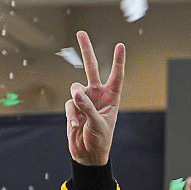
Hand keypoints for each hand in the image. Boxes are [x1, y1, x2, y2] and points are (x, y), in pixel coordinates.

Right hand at [66, 30, 125, 165]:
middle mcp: (98, 95)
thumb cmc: (100, 140)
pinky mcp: (73, 107)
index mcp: (112, 98)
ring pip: (76, 88)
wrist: (87, 154)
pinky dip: (71, 114)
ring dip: (77, 101)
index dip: (118, 61)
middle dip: (86, 51)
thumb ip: (87, 107)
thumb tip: (76, 93)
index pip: (116, 76)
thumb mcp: (98, 124)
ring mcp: (84, 100)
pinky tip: (76, 124)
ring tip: (81, 116)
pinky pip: (69, 104)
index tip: (120, 45)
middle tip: (81, 33)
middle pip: (91, 68)